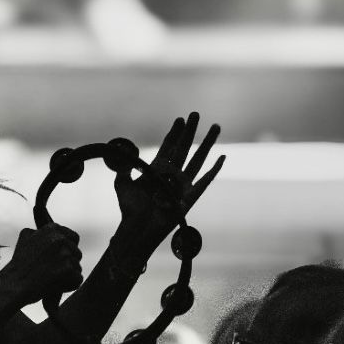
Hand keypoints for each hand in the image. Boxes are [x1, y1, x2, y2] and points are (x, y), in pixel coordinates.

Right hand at [2, 224, 83, 304]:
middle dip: (69, 263)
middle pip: (76, 252)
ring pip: (77, 267)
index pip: (73, 237)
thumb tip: (46, 229)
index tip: (60, 258)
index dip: (68, 249)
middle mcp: (60, 238)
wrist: (13, 285)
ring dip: (68, 275)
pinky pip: (77, 279)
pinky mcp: (68, 269)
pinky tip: (55, 287)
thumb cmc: (18, 266)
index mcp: (51, 229)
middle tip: (54, 272)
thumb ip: (39, 232)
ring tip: (51, 280)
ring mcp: (65, 253)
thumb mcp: (24, 239)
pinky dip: (69, 286)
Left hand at [115, 111, 223, 241]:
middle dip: (190, 131)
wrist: (137, 229)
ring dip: (207, 143)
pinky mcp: (189, 198)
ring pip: (197, 159)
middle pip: (184, 148)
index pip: (169, 147)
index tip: (180, 119)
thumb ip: (123, 169)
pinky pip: (204, 182)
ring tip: (216, 127)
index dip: (174, 133)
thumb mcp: (122, 185)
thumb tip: (121, 155)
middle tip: (196, 113)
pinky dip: (214, 170)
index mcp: (157, 170)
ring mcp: (182, 185)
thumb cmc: (129, 210)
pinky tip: (222, 157)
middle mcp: (172, 175)